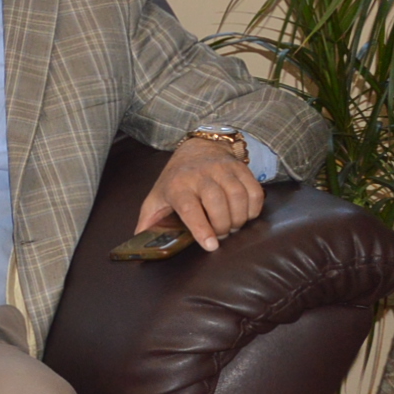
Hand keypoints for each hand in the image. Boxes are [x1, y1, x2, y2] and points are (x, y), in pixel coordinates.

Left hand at [139, 136, 263, 251]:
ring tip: (233, 226)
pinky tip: (245, 214)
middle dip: (223, 225)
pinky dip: (253, 208)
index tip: (211, 245)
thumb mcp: (157, 198)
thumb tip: (139, 242)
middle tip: (222, 234)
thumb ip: (148, 221)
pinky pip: (254, 191)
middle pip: (217, 203)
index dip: (201, 228)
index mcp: (177, 185)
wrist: (198, 148)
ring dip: (239, 218)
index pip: (189, 208)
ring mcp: (222, 169)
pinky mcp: (240, 168)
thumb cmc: (176, 179)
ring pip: (238, 197)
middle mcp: (200, 175)